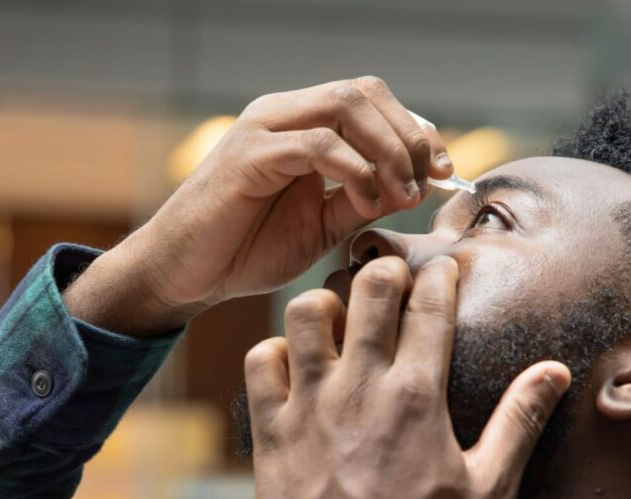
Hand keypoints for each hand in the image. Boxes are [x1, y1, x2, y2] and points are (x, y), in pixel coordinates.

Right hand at [64, 77, 451, 334]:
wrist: (186, 275)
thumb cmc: (246, 251)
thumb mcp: (323, 226)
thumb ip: (364, 200)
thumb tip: (417, 185)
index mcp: (301, 126)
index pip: (372, 100)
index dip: (417, 130)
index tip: (444, 173)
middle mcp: (283, 114)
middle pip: (365, 91)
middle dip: (409, 135)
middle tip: (425, 183)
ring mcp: (264, 129)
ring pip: (345, 105)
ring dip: (388, 149)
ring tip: (400, 195)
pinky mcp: (249, 155)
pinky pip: (317, 144)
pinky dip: (355, 170)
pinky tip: (366, 201)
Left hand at [244, 256, 570, 498]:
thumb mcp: (488, 491)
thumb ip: (520, 423)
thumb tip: (556, 371)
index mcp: (417, 395)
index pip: (429, 306)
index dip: (438, 276)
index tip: (442, 267)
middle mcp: (360, 386)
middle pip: (368, 290)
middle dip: (383, 269)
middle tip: (390, 280)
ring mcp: (310, 402)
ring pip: (304, 313)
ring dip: (323, 303)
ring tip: (337, 319)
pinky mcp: (271, 426)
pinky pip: (260, 361)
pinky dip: (274, 352)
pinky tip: (292, 364)